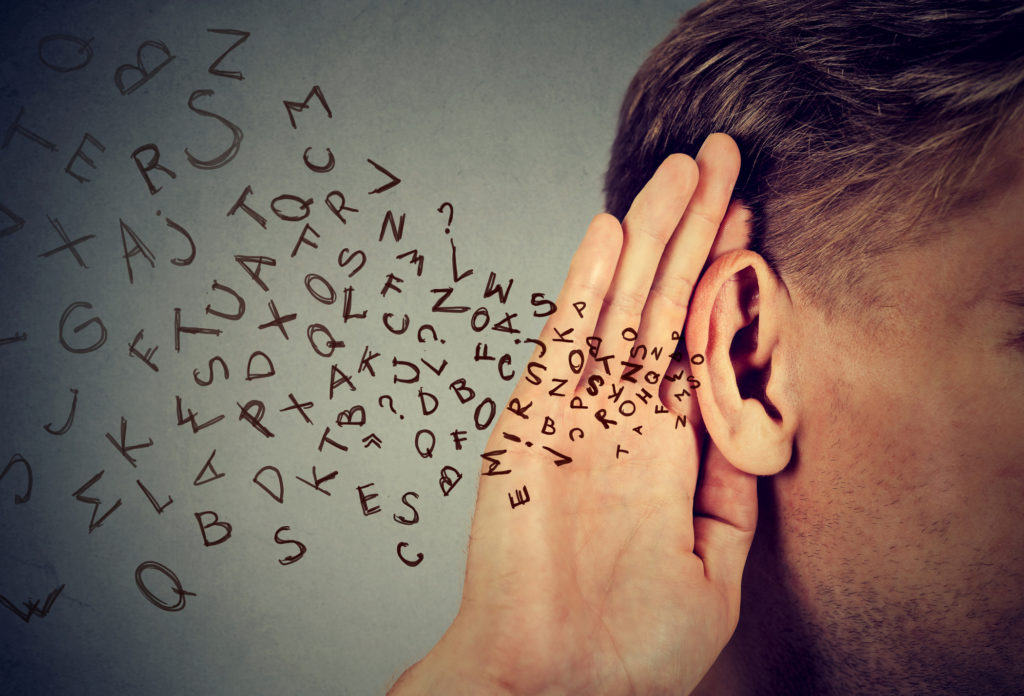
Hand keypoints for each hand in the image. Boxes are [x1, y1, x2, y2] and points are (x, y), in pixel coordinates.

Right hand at [389, 134, 755, 695]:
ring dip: (650, 237)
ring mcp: (574, 416)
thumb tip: (760, 421)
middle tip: (717, 156)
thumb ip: (732, 487)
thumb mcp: (713, 564)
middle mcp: (619, 420)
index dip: (721, 275)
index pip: (696, 339)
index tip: (745, 214)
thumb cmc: (629, 647)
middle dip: (692, 230)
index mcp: (664, 450)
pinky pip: (563, 344)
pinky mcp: (531, 423)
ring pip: (617, 308)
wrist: (553, 685)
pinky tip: (612, 231)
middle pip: (661, 304)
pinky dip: (586, 287)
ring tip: (679, 170)